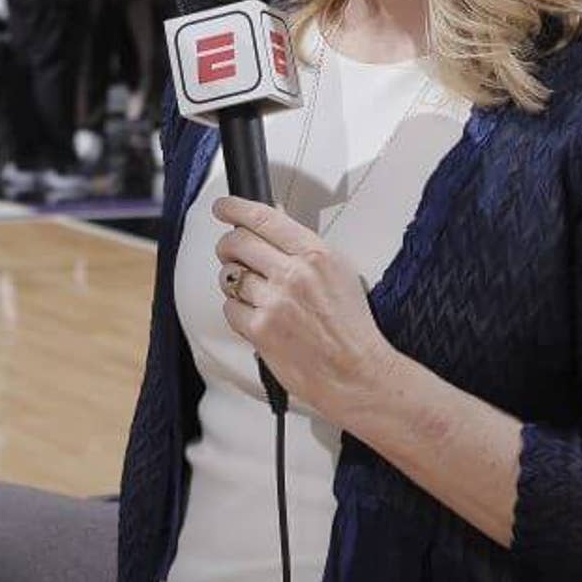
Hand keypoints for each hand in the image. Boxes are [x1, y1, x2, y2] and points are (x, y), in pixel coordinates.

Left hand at [211, 196, 397, 425]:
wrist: (357, 374)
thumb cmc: (353, 329)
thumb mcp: (340, 273)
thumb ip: (304, 247)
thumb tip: (276, 222)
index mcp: (316, 255)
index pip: (264, 218)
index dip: (236, 208)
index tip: (224, 207)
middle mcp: (293, 274)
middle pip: (237, 242)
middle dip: (228, 246)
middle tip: (230, 252)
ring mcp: (274, 302)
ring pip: (229, 277)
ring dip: (235, 283)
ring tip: (256, 295)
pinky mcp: (260, 329)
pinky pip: (230, 309)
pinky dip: (238, 312)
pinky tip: (258, 318)